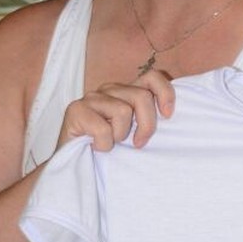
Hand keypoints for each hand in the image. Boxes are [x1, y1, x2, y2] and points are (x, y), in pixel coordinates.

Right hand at [56, 69, 176, 151]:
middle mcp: (109, 89)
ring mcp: (91, 97)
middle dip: (146, 125)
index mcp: (125, 92)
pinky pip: (103, 129)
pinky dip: (103, 145)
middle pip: (142, 96)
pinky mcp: (76, 110)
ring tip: (109, 142)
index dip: (165, 93)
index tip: (168, 115)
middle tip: (138, 144)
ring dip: (119, 136)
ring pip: (123, 111)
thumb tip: (170, 114)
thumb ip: (147, 118)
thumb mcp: (134, 133)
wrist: (72, 165)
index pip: (152, 77)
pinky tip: (94, 146)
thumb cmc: (107, 148)